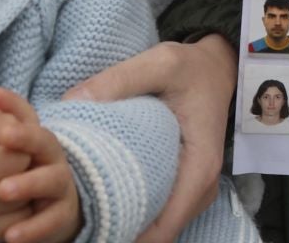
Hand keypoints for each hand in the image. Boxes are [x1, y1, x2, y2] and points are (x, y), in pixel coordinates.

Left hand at [0, 88, 81, 242]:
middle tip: (4, 137)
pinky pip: (51, 221)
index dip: (13, 104)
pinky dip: (33, 228)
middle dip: (26, 137)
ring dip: (29, 183)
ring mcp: (59, 186)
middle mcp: (52, 160)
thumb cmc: (17, 178)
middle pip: (45, 141)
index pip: (28, 116)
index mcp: (36, 142)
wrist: (46, 212)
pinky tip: (10, 235)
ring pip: (52, 179)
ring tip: (3, 190)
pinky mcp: (61, 215)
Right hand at [0, 114, 33, 242]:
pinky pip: (20, 217)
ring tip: (9, 184)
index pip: (8, 127)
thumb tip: (21, 114)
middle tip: (11, 164)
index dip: (12, 131)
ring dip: (25, 186)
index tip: (2, 140)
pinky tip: (5, 206)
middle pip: (21, 157)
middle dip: (21, 157)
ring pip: (26, 188)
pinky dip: (19, 211)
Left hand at [64, 36, 236, 242]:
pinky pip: (156, 214)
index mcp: (199, 167)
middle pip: (155, 235)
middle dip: (114, 232)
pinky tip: (100, 197)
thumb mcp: (160, 63)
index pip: (162, 230)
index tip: (84, 227)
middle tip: (71, 217)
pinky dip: (129, 211)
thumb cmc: (191, 68)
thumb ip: (118, 79)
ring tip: (81, 209)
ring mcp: (194, 192)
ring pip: (155, 229)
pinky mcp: (184, 187)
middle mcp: (201, 189)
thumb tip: (72, 102)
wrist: (216, 68)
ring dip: (120, 223)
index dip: (122, 237)